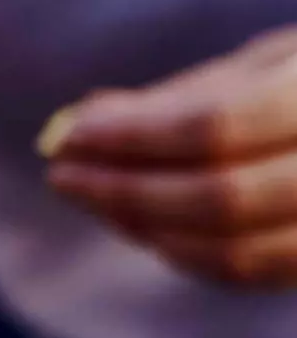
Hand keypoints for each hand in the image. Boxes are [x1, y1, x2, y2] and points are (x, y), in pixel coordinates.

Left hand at [44, 25, 296, 286]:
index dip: (133, 137)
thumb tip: (71, 125)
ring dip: (147, 229)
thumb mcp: (275, 63)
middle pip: (222, 200)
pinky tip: (142, 223)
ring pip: (238, 255)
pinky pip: (255, 274)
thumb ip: (182, 97)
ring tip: (94, 193)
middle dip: (127, 190)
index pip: (219, 127)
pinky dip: (185, 253)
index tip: (66, 134)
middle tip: (61, 171)